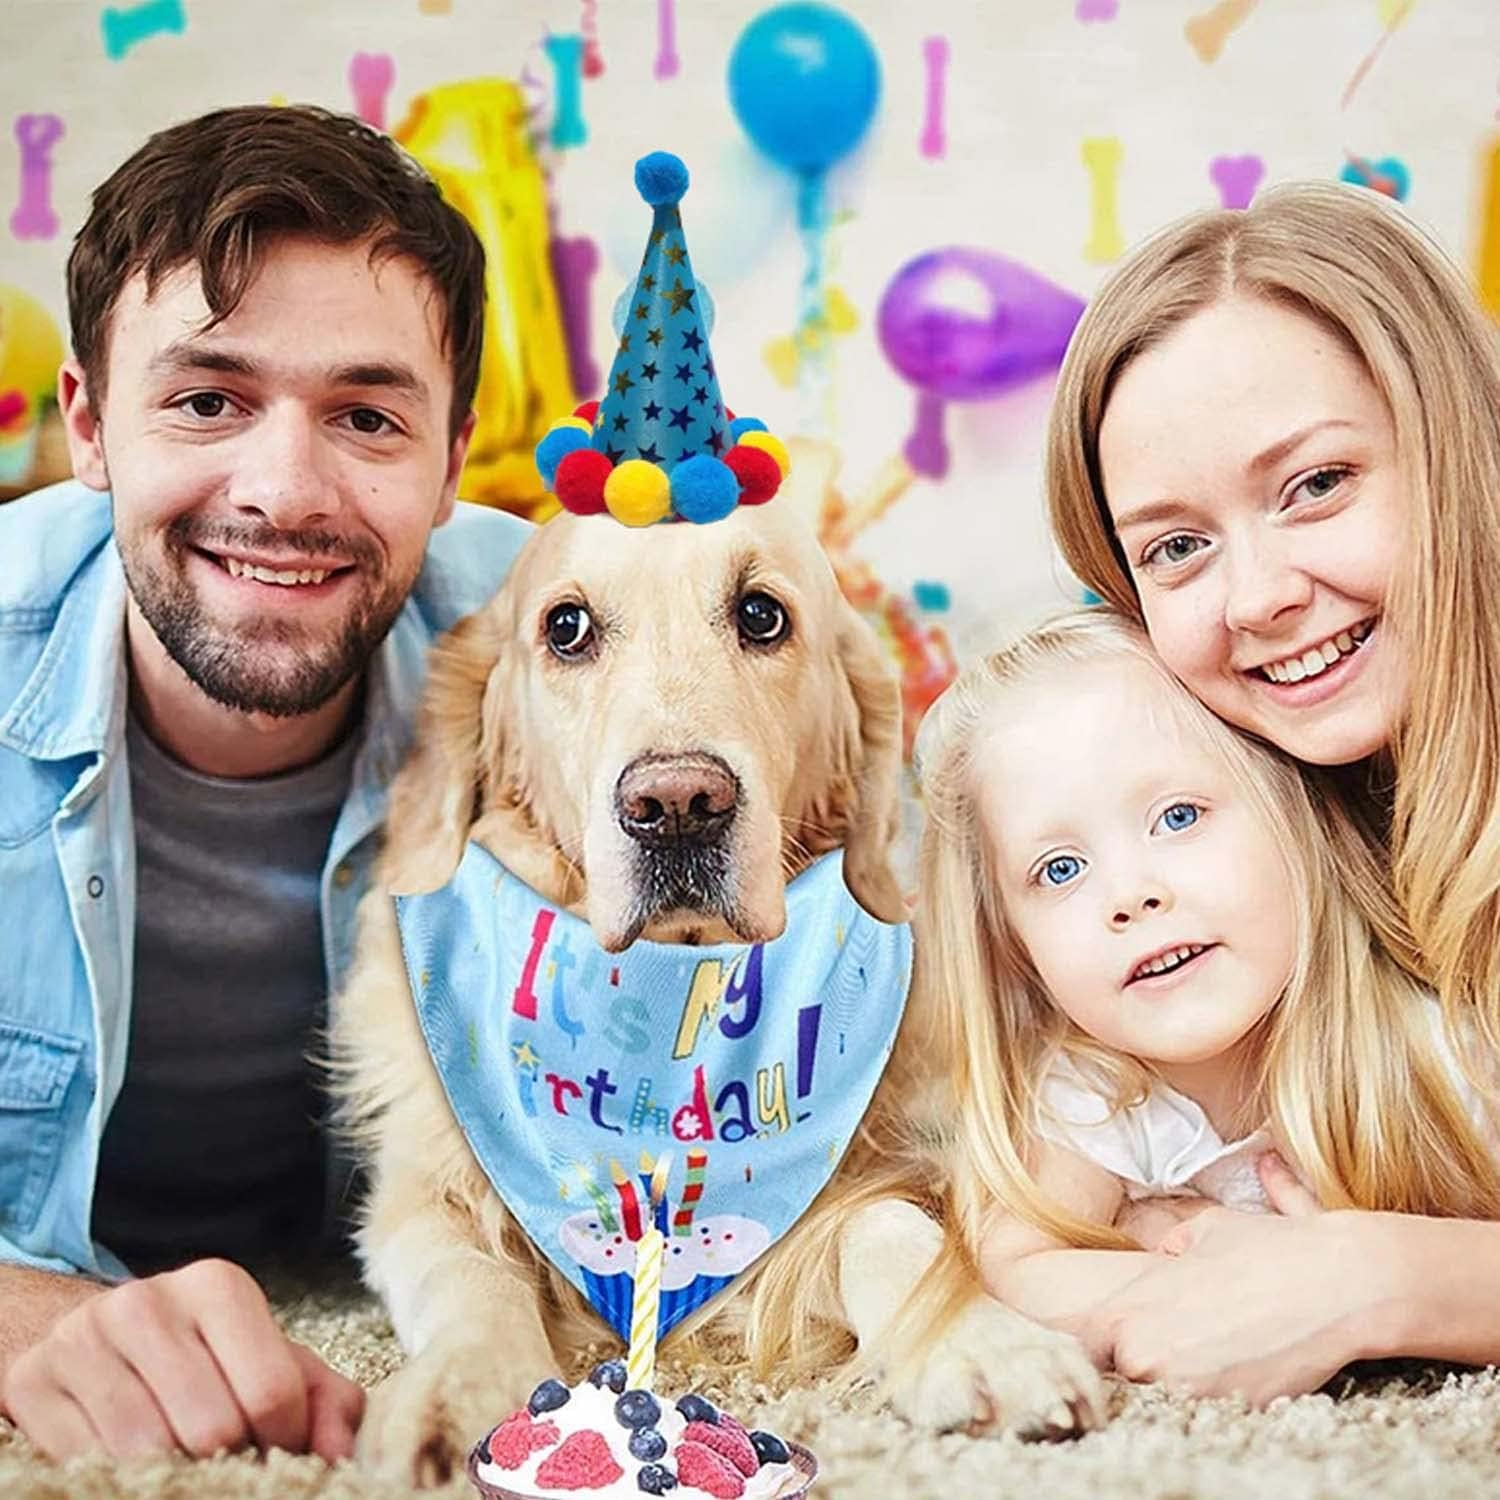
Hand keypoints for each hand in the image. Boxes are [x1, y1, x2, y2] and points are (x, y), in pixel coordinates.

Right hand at [2, 1258, 363, 1461]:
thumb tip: (341, 1455)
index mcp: (217, 1286)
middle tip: (228, 1460)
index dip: (284, 1442)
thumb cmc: (203, 1354)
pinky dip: (119, 1480)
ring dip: (174, 1477)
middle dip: (229, 1461)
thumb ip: (323, 1399)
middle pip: (211, 1428)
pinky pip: (85, 1463)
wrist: (97, 1335)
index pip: (271, 1391)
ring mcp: (83, 1340)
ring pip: (146, 1452)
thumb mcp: (269, 1358)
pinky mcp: (32, 1382)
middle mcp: (147, 1302)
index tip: (278, 1450)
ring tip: (184, 1462)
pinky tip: (133, 1465)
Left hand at [1083, 1153, 1389, 1403]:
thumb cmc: (1266, 1249)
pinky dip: (1220, 1392)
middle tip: (1185, 1338)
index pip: (1084, 1344)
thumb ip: (1171, 1246)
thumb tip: (1167, 1253)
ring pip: (1164, 1394)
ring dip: (1182, 1378)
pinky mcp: (1231, 1413)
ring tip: (1219, 1348)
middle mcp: (1147, 1358)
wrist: (1335, 1283)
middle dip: (1147, 1358)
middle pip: (1124, 1373)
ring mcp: (1187, 1392)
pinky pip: (1209, 1408)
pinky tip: (1246, 1362)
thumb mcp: (1204, 1231)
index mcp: (1130, 1313)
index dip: (1099, 1342)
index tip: (1116, 1337)